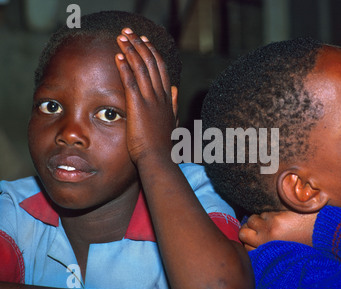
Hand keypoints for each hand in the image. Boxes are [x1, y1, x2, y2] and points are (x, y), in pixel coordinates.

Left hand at [115, 28, 175, 164]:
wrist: (160, 159)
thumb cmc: (164, 145)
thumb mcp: (172, 121)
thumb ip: (174, 104)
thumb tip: (177, 90)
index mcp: (168, 99)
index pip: (162, 69)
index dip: (153, 53)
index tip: (145, 42)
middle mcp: (161, 96)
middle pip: (152, 63)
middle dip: (140, 45)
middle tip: (131, 32)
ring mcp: (151, 100)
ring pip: (142, 68)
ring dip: (131, 50)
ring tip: (122, 37)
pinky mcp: (139, 106)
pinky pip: (131, 81)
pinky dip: (125, 67)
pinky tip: (118, 56)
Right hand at [239, 211, 317, 250]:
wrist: (321, 232)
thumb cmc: (305, 241)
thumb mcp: (285, 249)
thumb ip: (269, 246)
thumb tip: (255, 238)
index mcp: (269, 252)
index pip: (246, 247)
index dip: (248, 241)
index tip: (254, 237)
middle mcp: (266, 243)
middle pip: (243, 233)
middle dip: (247, 229)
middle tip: (257, 228)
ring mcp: (269, 230)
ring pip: (251, 220)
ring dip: (258, 219)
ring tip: (270, 221)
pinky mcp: (275, 219)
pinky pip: (264, 214)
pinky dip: (269, 215)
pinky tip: (279, 217)